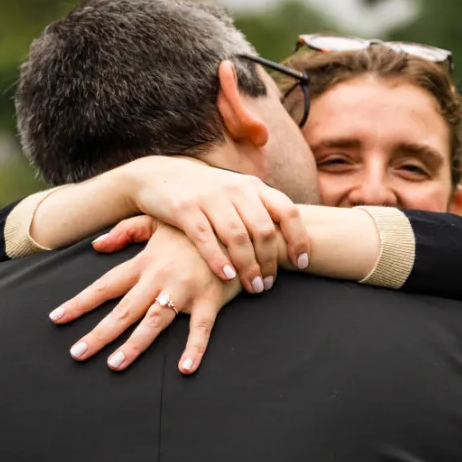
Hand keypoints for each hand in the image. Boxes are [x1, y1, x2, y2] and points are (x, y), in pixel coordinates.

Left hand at [50, 221, 241, 372]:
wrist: (236, 225)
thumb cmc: (195, 227)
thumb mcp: (159, 221)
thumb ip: (128, 231)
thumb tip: (96, 245)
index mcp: (146, 262)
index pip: (106, 285)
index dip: (80, 302)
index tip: (57, 318)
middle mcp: (160, 278)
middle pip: (124, 310)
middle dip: (99, 333)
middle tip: (77, 353)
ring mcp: (185, 290)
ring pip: (154, 322)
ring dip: (134, 345)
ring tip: (115, 364)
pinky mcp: (210, 300)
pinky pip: (201, 329)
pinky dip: (194, 349)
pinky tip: (185, 369)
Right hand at [122, 156, 309, 293]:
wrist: (159, 175)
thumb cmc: (206, 192)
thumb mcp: (237, 193)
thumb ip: (260, 210)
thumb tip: (291, 240)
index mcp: (253, 186)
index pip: (287, 211)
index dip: (298, 238)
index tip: (301, 263)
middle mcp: (235, 189)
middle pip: (263, 229)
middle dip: (270, 261)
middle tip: (268, 284)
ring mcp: (210, 198)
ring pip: (237, 236)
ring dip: (248, 266)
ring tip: (253, 287)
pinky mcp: (185, 208)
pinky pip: (205, 238)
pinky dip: (218, 259)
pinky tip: (227, 276)